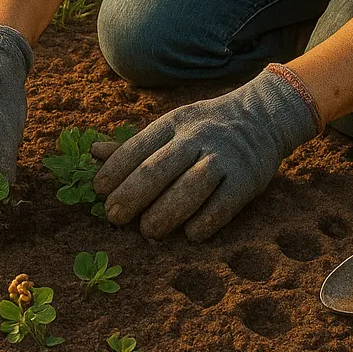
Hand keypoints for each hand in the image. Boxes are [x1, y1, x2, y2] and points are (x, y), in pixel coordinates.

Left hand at [92, 67, 318, 240]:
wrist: (261, 117)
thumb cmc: (204, 129)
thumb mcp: (170, 127)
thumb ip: (133, 145)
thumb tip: (92, 153)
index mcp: (173, 124)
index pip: (138, 146)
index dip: (116, 169)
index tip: (99, 191)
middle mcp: (196, 137)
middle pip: (159, 168)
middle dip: (133, 194)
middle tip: (114, 217)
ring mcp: (223, 158)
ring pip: (190, 186)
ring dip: (166, 212)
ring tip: (148, 232)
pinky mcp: (247, 178)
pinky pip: (224, 203)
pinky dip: (206, 221)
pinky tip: (190, 234)